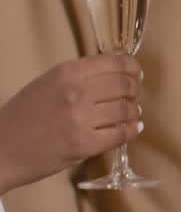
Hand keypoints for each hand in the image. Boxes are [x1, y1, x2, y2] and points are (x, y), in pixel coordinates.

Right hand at [0, 55, 142, 193]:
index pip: (115, 62)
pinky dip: (131, 131)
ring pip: (126, 110)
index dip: (132, 68)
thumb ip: (78, 77)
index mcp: (67, 72)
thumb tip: (114, 74)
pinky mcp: (84, 144)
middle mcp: (76, 92)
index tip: (135, 74)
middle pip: (125, 85)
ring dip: (133, 112)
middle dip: (135, 90)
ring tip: (130, 114)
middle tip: (133, 96)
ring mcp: (81, 119)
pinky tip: (130, 130)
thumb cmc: (21, 116)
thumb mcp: (46, 84)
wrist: (0, 149)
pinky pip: (121, 134)